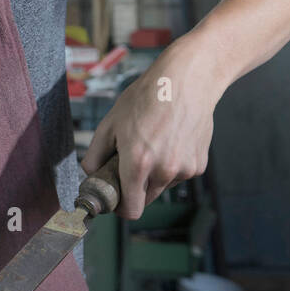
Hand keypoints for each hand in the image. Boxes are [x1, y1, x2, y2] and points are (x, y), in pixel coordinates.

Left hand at [80, 43, 216, 219]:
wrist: (186, 81)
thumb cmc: (146, 98)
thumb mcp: (111, 123)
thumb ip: (96, 154)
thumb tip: (90, 172)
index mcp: (137, 163)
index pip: (130, 210)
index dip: (120, 207)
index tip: (117, 196)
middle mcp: (164, 171)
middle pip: (145, 199)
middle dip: (136, 187)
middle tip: (131, 162)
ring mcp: (184, 169)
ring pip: (163, 186)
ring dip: (155, 175)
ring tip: (154, 143)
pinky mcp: (199, 165)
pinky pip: (180, 174)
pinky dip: (173, 165)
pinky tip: (171, 140)